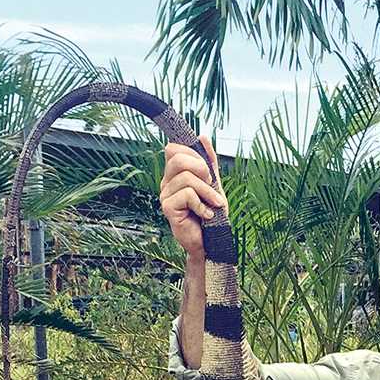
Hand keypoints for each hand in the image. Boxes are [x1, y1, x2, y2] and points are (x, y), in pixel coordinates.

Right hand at [160, 137, 226, 257]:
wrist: (211, 242)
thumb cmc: (211, 215)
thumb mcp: (214, 184)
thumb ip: (209, 162)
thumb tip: (202, 136)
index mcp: (174, 174)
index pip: (173, 149)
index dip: (193, 154)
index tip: (207, 173)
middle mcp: (166, 182)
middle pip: (177, 158)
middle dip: (201, 168)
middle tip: (212, 185)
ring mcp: (165, 195)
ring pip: (186, 178)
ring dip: (207, 191)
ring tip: (214, 205)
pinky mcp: (167, 208)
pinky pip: (187, 194)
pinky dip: (202, 205)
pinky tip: (206, 215)